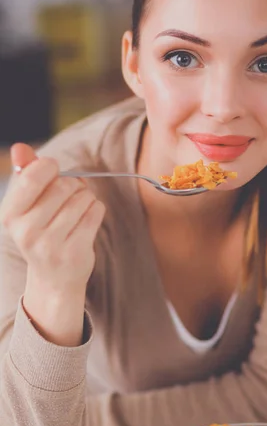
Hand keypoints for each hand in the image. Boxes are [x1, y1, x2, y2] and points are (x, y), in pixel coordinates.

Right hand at [0, 143, 104, 294]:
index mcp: (10, 215)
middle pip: (64, 186)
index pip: (33, 178)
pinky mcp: (75, 251)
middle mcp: (27, 231)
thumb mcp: (27, 206)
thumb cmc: (41, 232)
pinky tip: (88, 217)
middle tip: (71, 194)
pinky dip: (96, 208)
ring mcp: (52, 244)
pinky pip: (95, 212)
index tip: (54, 171)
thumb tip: (21, 147)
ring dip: (86, 197)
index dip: (50, 167)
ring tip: (79, 208)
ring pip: (82, 198)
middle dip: (73, 184)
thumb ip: (25, 175)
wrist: (53, 278)